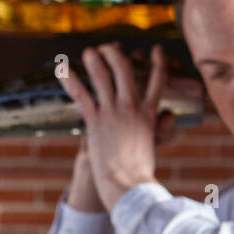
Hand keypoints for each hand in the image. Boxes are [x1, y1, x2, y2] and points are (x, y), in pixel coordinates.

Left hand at [58, 43, 168, 211]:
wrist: (128, 185)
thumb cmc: (140, 172)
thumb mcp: (155, 145)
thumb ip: (161, 128)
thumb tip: (170, 116)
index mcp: (150, 113)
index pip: (158, 80)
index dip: (158, 62)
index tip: (157, 50)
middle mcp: (132, 107)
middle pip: (125, 69)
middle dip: (116, 54)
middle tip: (109, 48)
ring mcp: (113, 112)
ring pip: (103, 76)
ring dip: (95, 59)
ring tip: (89, 52)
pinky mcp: (95, 121)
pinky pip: (81, 94)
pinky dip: (71, 80)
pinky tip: (62, 68)